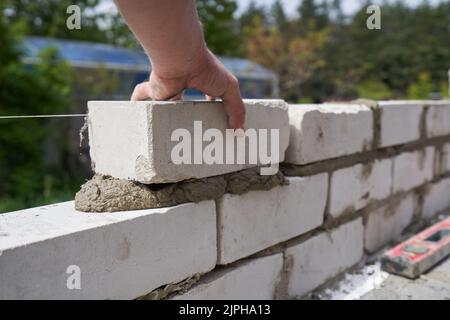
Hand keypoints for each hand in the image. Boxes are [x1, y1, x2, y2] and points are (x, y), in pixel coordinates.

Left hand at [131, 49, 245, 129]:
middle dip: (186, 115)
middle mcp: (184, 84)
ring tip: (166, 134)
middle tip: (189, 134)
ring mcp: (168, 88)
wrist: (181, 58)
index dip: (211, 107)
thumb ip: (236, 109)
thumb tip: (238, 131)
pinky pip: (141, 98)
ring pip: (164, 104)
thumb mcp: (229, 88)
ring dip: (164, 115)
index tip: (214, 121)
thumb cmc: (206, 68)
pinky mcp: (153, 91)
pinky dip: (137, 103)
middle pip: (184, 103)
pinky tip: (137, 115)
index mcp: (202, 81)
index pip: (208, 95)